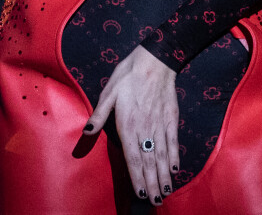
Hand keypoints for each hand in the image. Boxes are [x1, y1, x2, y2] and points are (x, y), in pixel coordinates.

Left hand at [83, 45, 178, 205]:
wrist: (155, 60)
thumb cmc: (128, 75)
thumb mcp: (108, 92)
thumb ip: (99, 114)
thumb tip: (86, 132)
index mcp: (128, 124)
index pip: (132, 157)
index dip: (136, 177)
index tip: (139, 194)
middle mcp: (145, 128)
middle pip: (149, 161)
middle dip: (151, 184)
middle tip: (154, 202)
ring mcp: (159, 124)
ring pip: (162, 155)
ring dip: (163, 176)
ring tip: (164, 192)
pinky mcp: (171, 118)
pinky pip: (173, 141)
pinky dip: (174, 156)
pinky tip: (174, 169)